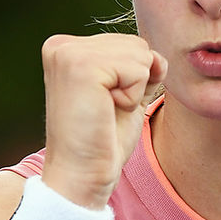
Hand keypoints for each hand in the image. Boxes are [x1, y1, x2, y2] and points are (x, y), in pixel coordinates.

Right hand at [39, 33, 166, 208]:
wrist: (82, 175)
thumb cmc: (103, 140)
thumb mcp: (125, 94)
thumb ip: (138, 69)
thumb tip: (158, 57)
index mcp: (67, 49)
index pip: (130, 44)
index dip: (132, 80)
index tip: (104, 104)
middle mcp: (62, 45)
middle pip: (138, 45)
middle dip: (135, 82)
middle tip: (105, 109)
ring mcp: (69, 53)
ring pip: (141, 54)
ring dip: (134, 90)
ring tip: (105, 110)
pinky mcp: (81, 66)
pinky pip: (139, 69)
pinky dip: (133, 96)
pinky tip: (106, 110)